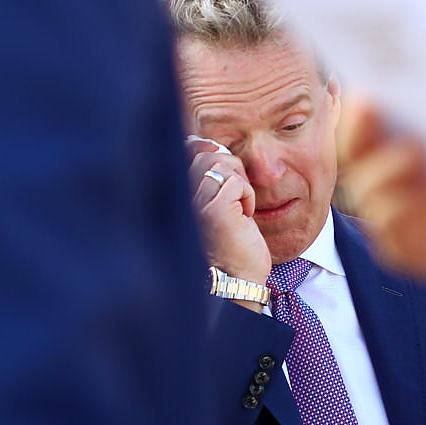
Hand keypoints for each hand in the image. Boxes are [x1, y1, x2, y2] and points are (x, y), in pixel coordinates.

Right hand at [187, 143, 269, 293]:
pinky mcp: (216, 210)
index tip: (224, 166)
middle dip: (230, 166)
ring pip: (222, 164)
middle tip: (237, 194)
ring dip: (240, 182)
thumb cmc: (229, 245)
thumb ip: (210, 178)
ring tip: (239, 207)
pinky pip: (238, 182)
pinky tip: (245, 217)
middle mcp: (181, 198)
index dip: (208, 149)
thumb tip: (211, 145)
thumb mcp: (215, 206)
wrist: (236, 280)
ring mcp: (196, 204)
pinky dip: (248, 195)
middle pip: (206, 154)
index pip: (188, 152)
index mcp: (177, 196)